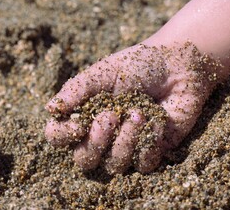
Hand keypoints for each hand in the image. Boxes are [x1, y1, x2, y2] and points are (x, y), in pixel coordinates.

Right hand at [45, 42, 214, 173]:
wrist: (179, 66)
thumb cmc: (138, 65)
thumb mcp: (104, 72)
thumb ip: (77, 89)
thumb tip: (50, 108)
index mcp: (85, 114)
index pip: (59, 136)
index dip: (62, 136)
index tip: (77, 123)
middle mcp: (103, 135)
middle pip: (84, 160)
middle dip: (96, 142)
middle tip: (110, 116)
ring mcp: (127, 145)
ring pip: (114, 165)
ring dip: (125, 140)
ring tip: (139, 113)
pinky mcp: (151, 151)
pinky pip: (143, 163)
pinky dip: (150, 142)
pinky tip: (158, 119)